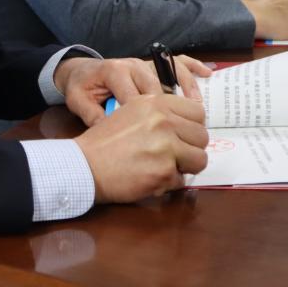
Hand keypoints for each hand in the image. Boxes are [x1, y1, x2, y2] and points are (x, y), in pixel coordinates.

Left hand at [55, 55, 211, 127]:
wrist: (79, 71)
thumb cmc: (81, 87)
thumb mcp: (79, 101)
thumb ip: (93, 116)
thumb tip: (111, 132)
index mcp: (115, 72)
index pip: (136, 96)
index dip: (147, 118)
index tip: (157, 139)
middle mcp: (133, 64)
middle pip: (158, 86)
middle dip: (171, 109)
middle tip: (183, 132)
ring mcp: (144, 62)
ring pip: (171, 72)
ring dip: (187, 90)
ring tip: (199, 112)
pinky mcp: (152, 64)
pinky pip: (176, 61)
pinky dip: (192, 67)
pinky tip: (207, 75)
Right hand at [74, 95, 207, 202]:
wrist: (85, 164)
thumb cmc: (104, 140)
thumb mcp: (131, 112)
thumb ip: (159, 114)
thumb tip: (187, 126)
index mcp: (155, 103)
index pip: (197, 112)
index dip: (192, 126)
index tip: (183, 135)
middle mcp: (163, 121)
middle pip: (202, 135)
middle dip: (191, 148)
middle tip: (174, 155)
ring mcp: (166, 146)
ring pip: (200, 159)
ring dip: (186, 166)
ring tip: (167, 167)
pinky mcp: (164, 172)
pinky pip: (183, 180)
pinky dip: (170, 183)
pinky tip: (152, 177)